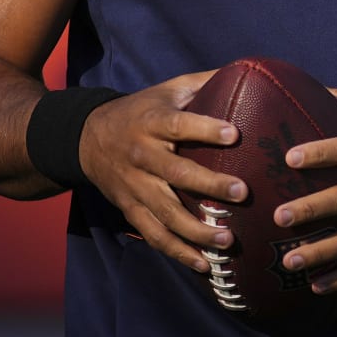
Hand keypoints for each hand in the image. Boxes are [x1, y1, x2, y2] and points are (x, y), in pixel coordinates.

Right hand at [78, 71, 247, 273]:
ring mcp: (135, 187)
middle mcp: (142, 156)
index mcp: (152, 122)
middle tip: (243, 193)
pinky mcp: (130, 209)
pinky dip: (178, 253)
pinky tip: (205, 265)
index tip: (234, 134)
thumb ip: (205, 82)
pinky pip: (154, 235)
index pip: (179, 124)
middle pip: (176, 173)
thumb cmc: (142, 111)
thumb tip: (250, 71)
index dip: (205, 129)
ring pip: (166, 212)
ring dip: (197, 230)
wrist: (87, 138)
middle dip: (210, 185)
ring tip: (228, 240)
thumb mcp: (167, 90)